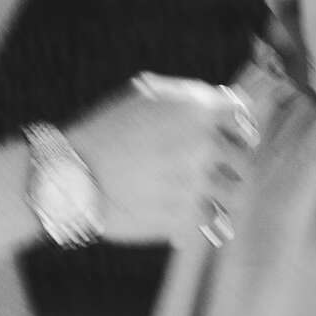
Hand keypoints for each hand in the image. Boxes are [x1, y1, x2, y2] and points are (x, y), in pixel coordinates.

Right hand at [68, 77, 256, 248]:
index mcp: (196, 111)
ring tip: (209, 195)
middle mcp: (202, 147)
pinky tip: (189, 211)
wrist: (69, 176)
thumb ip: (190, 96)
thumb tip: (227, 102)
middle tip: (221, 171)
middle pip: (245, 160)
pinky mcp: (184, 219)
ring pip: (235, 195)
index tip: (234, 137)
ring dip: (225, 194)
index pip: (246, 118)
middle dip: (234, 164)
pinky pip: (212, 220)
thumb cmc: (105, 131)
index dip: (241, 128)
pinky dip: (205, 217)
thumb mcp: (145, 95)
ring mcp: (195, 185)